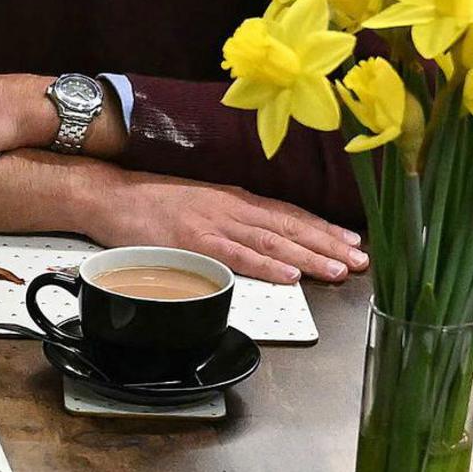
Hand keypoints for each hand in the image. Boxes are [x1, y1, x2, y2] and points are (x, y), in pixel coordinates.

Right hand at [89, 164, 366, 285]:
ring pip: (273, 241)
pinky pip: (238, 256)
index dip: (323, 228)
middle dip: (329, 244)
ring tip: (338, 269)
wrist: (111, 197)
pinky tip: (290, 274)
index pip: (290, 214)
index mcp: (236, 199)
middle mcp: (233, 207)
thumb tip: (262, 239)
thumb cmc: (152, 204)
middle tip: (361, 260)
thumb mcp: (202, 204)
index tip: (352, 241)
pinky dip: (267, 265)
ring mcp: (215, 223)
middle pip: (291, 227)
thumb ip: (232, 220)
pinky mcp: (195, 241)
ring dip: (309, 256)